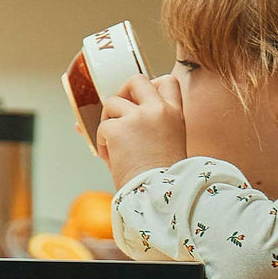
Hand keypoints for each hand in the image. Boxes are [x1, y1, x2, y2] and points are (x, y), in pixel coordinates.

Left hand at [95, 73, 186, 191]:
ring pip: (112, 102)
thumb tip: (117, 111)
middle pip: (137, 80)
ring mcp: (138, 117)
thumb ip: (152, 127)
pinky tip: (113, 159)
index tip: (144, 100)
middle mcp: (158, 110)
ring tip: (116, 146)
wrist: (159, 198)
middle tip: (119, 112)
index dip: (153, 85)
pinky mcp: (118, 128)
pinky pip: (101, 127)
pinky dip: (102, 144)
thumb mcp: (169, 145)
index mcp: (176, 116)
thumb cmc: (164, 181)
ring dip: (109, 122)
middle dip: (123, 92)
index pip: (168, 82)